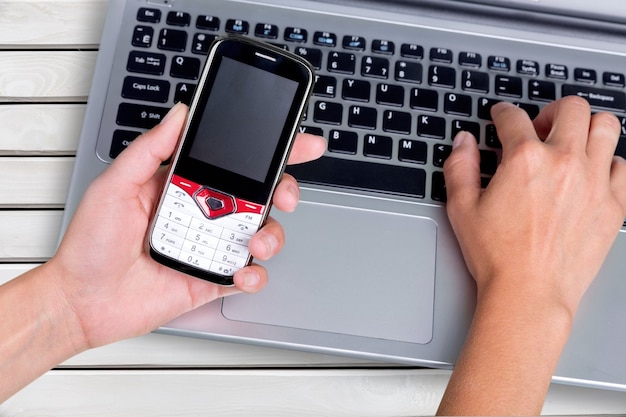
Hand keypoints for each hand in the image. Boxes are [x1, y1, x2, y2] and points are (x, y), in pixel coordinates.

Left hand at [48, 103, 325, 349]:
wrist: (81, 301)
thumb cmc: (90, 244)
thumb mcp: (116, 185)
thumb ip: (151, 148)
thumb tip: (180, 114)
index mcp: (185, 184)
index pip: (234, 161)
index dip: (271, 151)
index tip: (299, 143)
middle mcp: (203, 213)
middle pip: (259, 195)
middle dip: (284, 190)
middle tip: (283, 194)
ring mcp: (211, 246)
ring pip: (261, 233)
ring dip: (272, 235)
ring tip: (254, 241)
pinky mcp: (212, 278)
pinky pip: (248, 275)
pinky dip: (254, 276)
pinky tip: (242, 272)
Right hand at [444, 97, 625, 315]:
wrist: (528, 293)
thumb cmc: (497, 255)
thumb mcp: (462, 207)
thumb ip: (460, 166)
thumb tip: (465, 142)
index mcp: (524, 159)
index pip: (514, 117)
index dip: (502, 113)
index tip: (501, 116)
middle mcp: (564, 162)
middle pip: (571, 107)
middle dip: (551, 110)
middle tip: (540, 127)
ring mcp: (595, 181)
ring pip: (606, 126)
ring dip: (586, 127)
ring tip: (571, 142)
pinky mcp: (614, 204)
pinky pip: (623, 166)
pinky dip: (608, 162)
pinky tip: (591, 173)